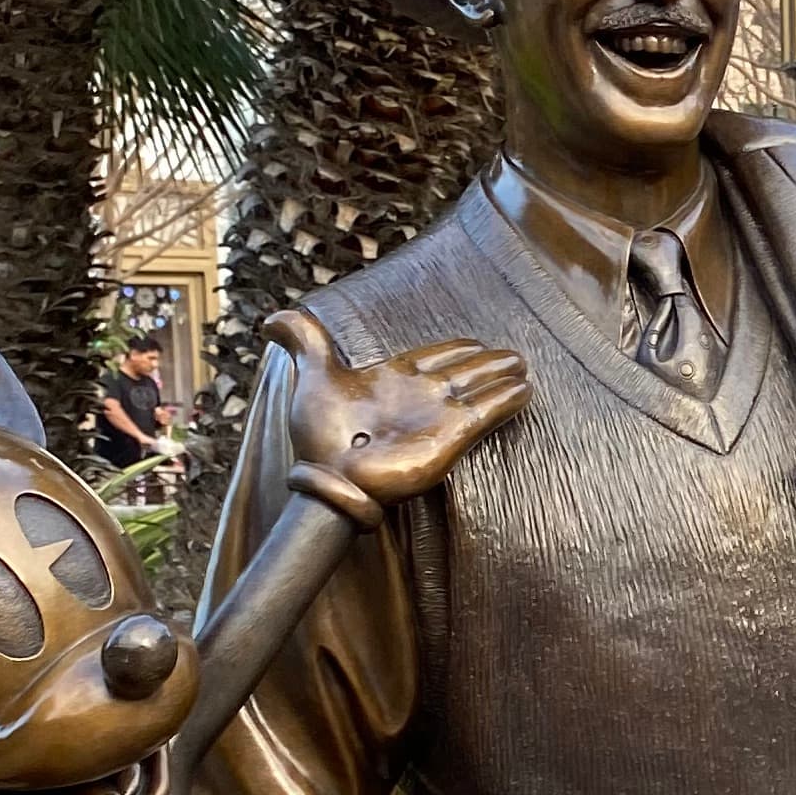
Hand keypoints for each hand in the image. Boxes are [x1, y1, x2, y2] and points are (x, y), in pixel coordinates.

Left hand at [271, 313, 529, 505]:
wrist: (333, 476)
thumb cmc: (321, 432)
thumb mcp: (312, 375)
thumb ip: (304, 342)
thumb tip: (272, 317)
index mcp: (394, 378)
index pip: (433, 357)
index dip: (455, 349)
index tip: (476, 341)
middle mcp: (421, 395)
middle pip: (462, 372)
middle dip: (487, 363)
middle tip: (512, 356)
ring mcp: (439, 416)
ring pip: (478, 389)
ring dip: (500, 378)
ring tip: (522, 369)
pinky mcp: (452, 437)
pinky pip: (486, 413)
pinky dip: (505, 400)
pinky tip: (523, 390)